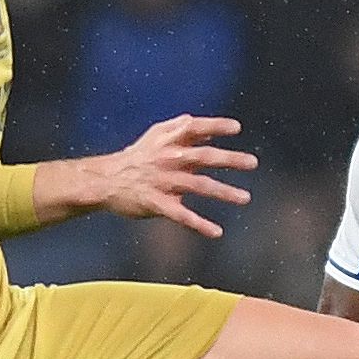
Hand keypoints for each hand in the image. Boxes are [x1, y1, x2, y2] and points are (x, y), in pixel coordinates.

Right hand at [58, 115, 256, 237]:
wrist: (106, 181)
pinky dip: (199, 224)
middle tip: (252, 163)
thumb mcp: (156, 137)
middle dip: (230, 159)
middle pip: (204, 157)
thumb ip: (181, 129)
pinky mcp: (157, 203)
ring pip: (199, 186)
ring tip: (245, 198)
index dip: (216, 126)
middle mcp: (169, 159)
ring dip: (224, 192)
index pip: (195, 128)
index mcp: (169, 142)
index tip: (236, 128)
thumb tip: (208, 128)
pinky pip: (182, 215)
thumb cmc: (136, 158)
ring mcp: (164, 182)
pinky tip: (216, 232)